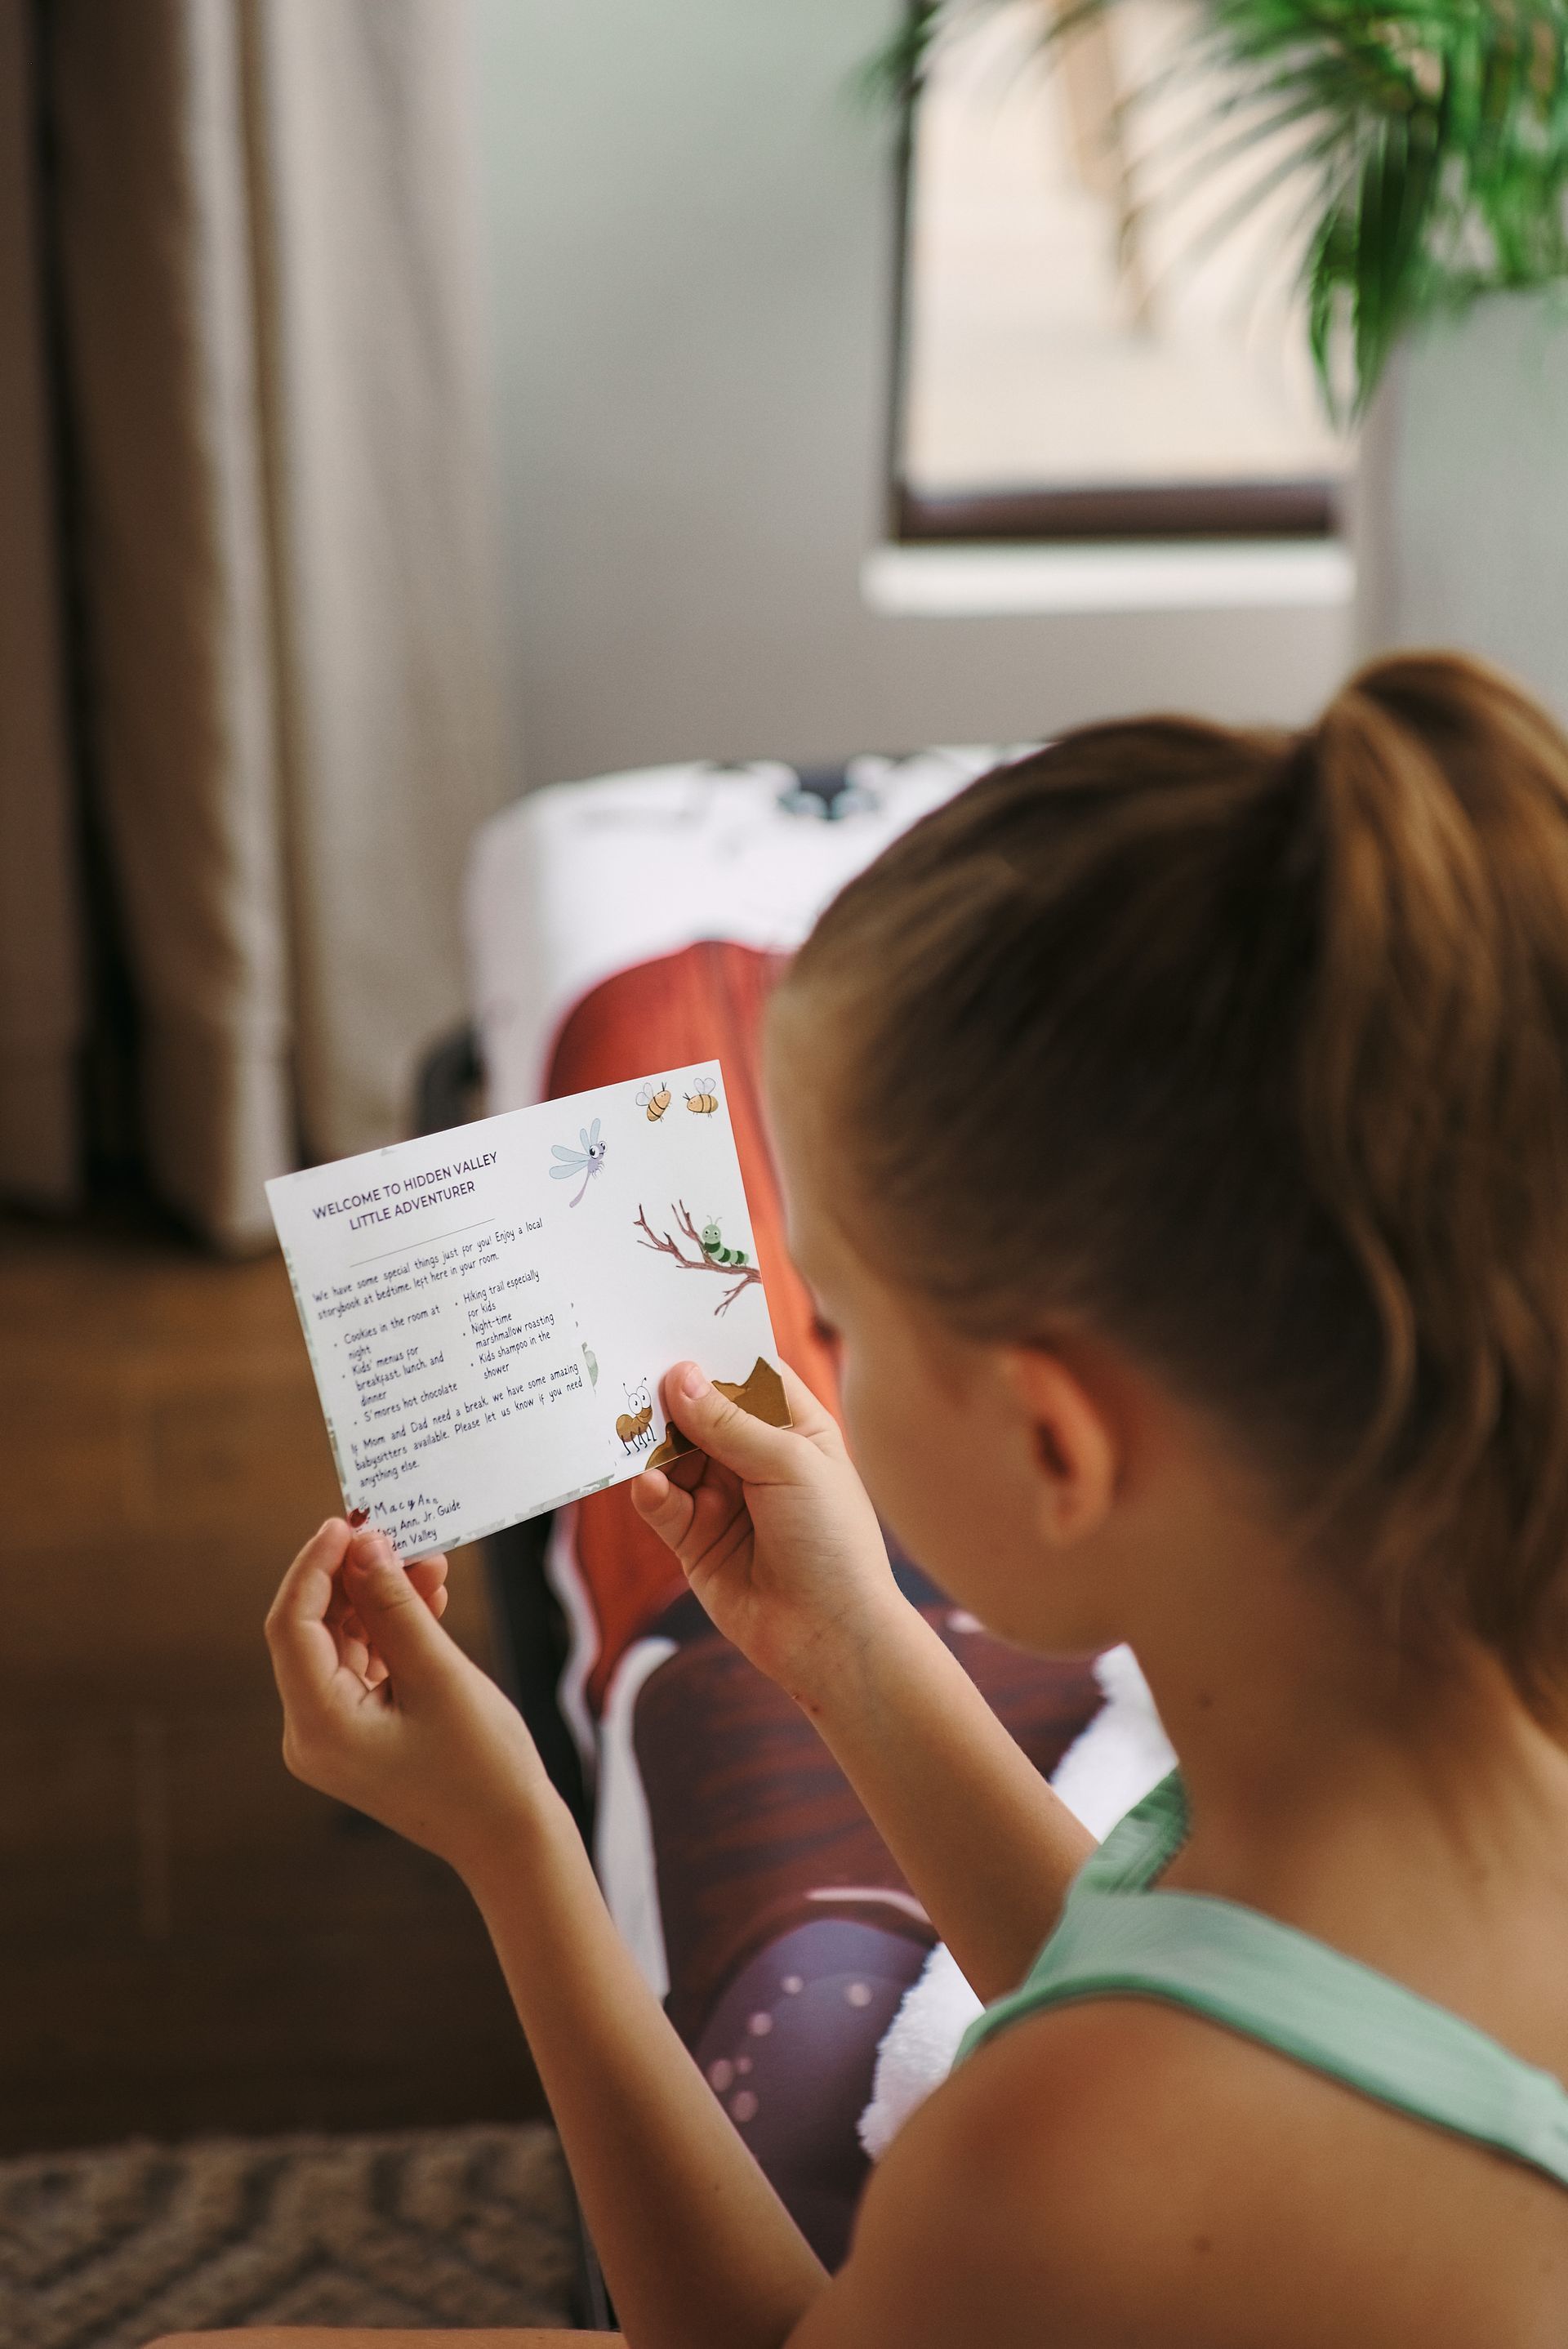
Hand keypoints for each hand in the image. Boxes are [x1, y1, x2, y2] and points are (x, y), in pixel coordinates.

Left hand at [265, 1519, 552, 1879]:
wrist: (510, 1837)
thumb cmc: (481, 1766)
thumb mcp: (438, 1673)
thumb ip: (395, 1605)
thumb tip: (365, 1546)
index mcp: (318, 1726)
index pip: (292, 1625)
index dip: (315, 1566)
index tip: (349, 1522)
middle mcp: (310, 1732)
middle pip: (313, 1630)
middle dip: (355, 1577)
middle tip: (398, 1535)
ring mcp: (333, 1735)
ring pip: (341, 1643)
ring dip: (379, 1599)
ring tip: (430, 1565)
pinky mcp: (358, 1732)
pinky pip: (362, 1665)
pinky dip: (391, 1630)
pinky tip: (427, 1599)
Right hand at [630, 1361, 903, 1703]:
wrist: (830, 1635)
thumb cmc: (831, 1539)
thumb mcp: (788, 1464)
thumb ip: (729, 1423)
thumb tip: (679, 1375)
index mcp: (794, 1428)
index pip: (746, 1376)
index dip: (712, 1355)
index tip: (667, 1327)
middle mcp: (755, 1458)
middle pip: (700, 1414)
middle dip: (668, 1398)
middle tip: (626, 1373)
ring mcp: (723, 1498)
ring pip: (673, 1456)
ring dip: (652, 1443)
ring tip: (625, 1426)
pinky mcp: (695, 1539)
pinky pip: (662, 1504)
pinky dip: (650, 1490)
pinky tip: (647, 1482)